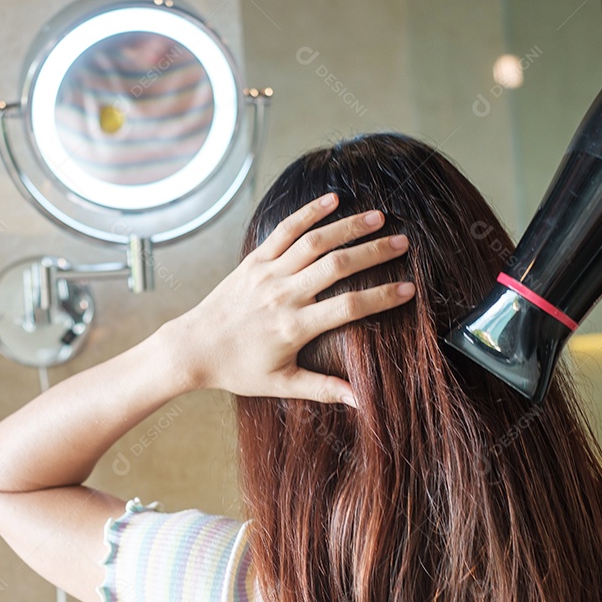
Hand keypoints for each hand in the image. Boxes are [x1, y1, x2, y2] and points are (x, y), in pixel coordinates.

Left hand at [165, 192, 414, 405]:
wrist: (193, 348)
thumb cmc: (238, 369)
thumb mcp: (282, 384)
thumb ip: (324, 389)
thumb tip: (361, 402)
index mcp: (295, 327)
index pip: (349, 307)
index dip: (381, 297)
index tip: (408, 289)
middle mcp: (283, 296)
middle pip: (338, 266)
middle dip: (374, 252)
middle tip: (404, 243)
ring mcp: (268, 274)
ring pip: (314, 242)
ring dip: (348, 226)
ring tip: (378, 217)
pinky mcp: (253, 260)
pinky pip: (284, 230)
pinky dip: (308, 213)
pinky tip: (332, 200)